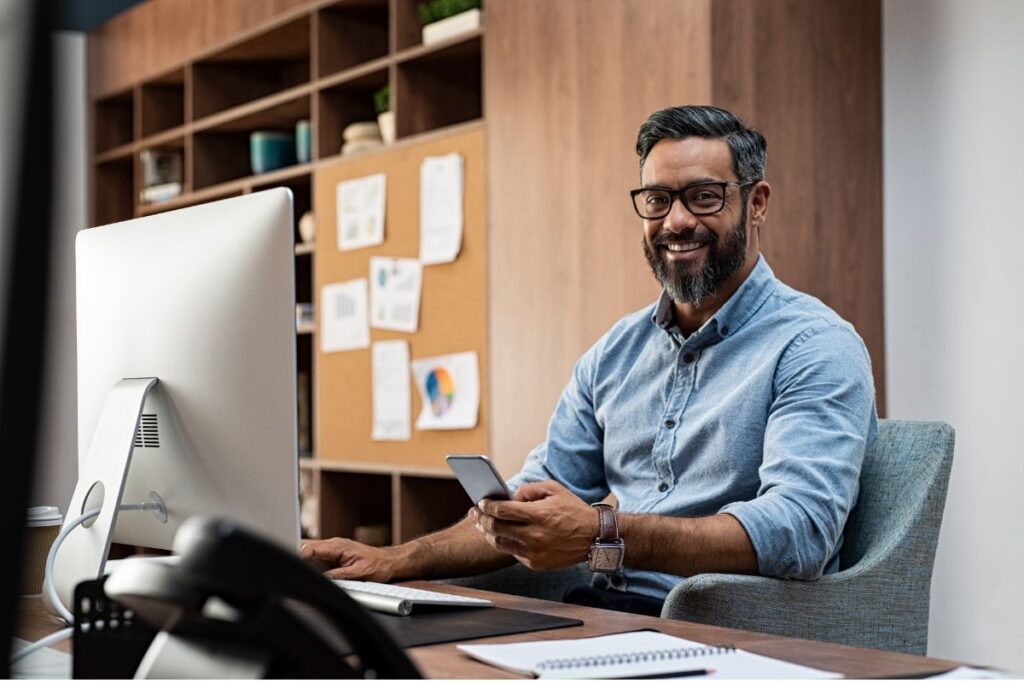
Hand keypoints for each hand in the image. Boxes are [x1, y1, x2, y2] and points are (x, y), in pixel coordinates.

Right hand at [299, 537, 396, 581]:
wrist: (387, 562)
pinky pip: (316, 557)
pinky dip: (308, 563)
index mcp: (338, 546)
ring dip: (301, 559)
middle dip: (296, 554)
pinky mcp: (333, 556)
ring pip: (309, 551)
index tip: (294, 564)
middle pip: (307, 546)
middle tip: (291, 568)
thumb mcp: (359, 573)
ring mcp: (332, 550)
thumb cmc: (377, 565)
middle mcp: (333, 545)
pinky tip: (305, 570)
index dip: (299, 554)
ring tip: (296, 571)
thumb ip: (339, 575)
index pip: (312, 547)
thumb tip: (323, 579)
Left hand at [470, 481, 597, 570]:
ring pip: (500, 543)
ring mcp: (534, 552)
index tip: (481, 502)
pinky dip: (505, 543)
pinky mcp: (536, 564)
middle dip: (482, 519)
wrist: (594, 537)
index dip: (487, 505)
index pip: (502, 510)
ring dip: (488, 533)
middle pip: (496, 528)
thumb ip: (530, 489)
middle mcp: (534, 535)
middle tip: (475, 513)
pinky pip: (513, 552)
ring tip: (483, 525)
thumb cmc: (574, 511)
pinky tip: (501, 535)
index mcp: (539, 515)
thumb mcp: (554, 490)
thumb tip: (510, 496)